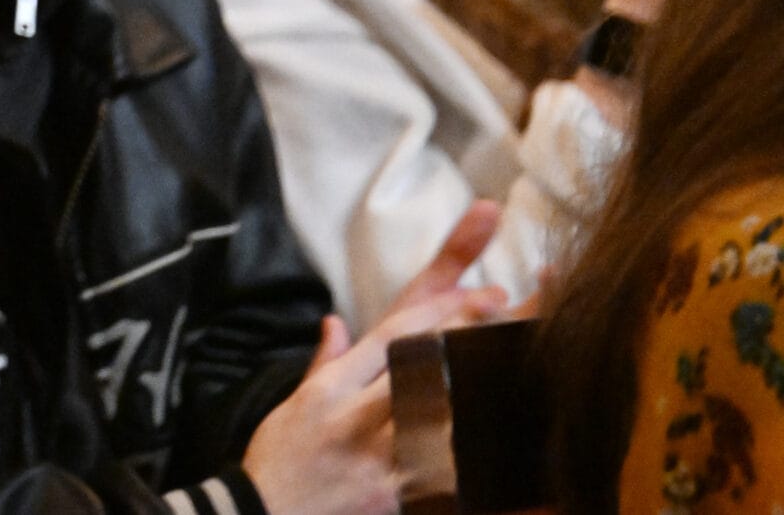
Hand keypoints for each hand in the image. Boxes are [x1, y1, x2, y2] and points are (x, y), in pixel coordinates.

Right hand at [242, 207, 508, 514]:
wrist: (263, 514)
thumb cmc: (279, 457)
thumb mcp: (296, 401)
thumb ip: (326, 361)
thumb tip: (336, 322)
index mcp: (333, 387)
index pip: (395, 335)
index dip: (445, 309)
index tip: (489, 295)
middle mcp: (357, 416)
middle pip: (429, 365)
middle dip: (477, 338)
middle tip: (523, 319)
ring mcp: (380, 457)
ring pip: (444, 413)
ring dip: (483, 389)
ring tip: (524, 369)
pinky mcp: (396, 496)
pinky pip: (445, 470)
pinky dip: (474, 453)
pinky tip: (506, 439)